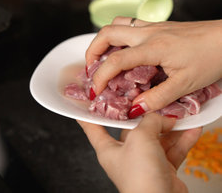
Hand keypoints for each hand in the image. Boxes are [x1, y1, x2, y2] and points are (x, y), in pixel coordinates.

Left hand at [77, 113, 201, 192]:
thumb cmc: (140, 175)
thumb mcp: (140, 138)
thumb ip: (150, 121)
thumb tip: (162, 116)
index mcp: (108, 149)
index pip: (93, 128)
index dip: (90, 115)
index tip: (86, 102)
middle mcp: (124, 155)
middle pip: (133, 130)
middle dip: (147, 117)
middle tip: (156, 102)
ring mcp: (143, 163)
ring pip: (156, 139)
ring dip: (170, 128)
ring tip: (181, 114)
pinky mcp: (162, 170)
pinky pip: (172, 150)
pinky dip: (182, 140)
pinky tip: (192, 129)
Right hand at [85, 17, 221, 114]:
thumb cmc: (212, 57)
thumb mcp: (185, 85)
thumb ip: (157, 98)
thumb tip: (134, 108)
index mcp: (153, 48)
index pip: (115, 61)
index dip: (100, 77)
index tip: (95, 92)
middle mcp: (148, 33)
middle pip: (107, 33)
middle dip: (92, 51)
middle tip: (91, 69)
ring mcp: (153, 26)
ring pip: (117, 24)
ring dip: (104, 40)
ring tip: (103, 57)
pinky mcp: (160, 25)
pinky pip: (130, 25)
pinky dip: (119, 36)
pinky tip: (126, 50)